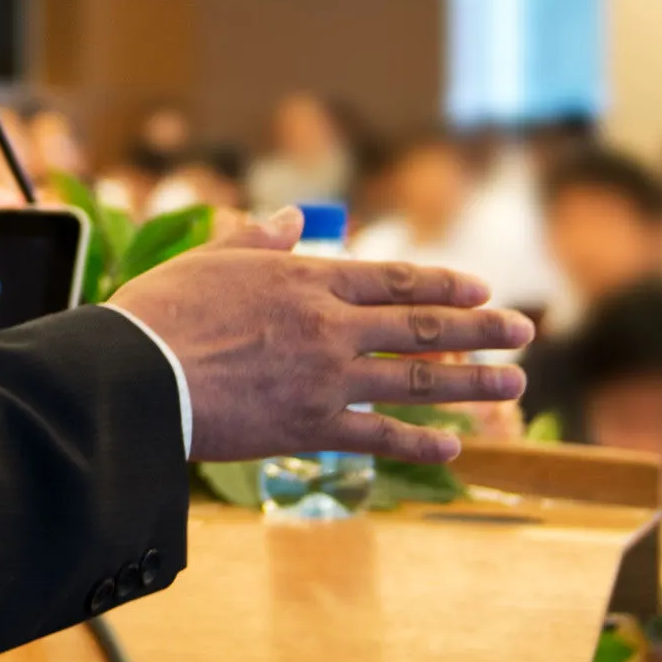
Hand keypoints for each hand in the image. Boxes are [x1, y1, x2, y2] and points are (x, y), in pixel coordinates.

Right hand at [110, 206, 534, 463]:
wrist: (135, 377)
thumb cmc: (161, 314)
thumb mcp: (210, 258)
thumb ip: (257, 238)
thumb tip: (288, 216)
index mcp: (307, 279)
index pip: (394, 279)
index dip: (445, 283)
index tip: (482, 288)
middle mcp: (330, 326)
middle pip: (422, 325)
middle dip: (481, 328)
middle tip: (525, 331)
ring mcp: (326, 379)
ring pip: (416, 379)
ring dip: (472, 382)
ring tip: (514, 383)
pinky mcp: (310, 427)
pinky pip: (379, 436)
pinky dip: (420, 441)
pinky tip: (454, 445)